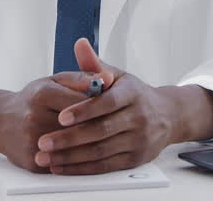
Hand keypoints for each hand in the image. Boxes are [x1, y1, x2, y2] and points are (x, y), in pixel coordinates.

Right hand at [0, 68, 112, 172]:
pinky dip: (79, 160)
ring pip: (74, 148)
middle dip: (101, 126)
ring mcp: (32, 142)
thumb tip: (109, 79)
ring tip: (110, 140)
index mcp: (42, 94)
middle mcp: (34, 118)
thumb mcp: (54, 80)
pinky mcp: (32, 161)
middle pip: (79, 127)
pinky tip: (92, 154)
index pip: (82, 102)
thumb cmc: (32, 98)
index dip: (103, 105)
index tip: (119, 107)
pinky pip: (63, 163)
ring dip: (94, 145)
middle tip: (119, 126)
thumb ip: (82, 77)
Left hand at [34, 39, 212, 174]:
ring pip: (101, 151)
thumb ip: (95, 65)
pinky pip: (105, 166)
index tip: (61, 116)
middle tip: (44, 141)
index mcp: (132, 93)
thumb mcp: (119, 76)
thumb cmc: (135, 95)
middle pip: (101, 130)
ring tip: (46, 157)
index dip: (84, 110)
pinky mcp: (135, 159)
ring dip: (71, 157)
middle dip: (69, 138)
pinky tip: (62, 166)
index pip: (107, 102)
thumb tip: (79, 44)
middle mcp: (139, 117)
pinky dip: (81, 168)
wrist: (169, 116)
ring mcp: (138, 140)